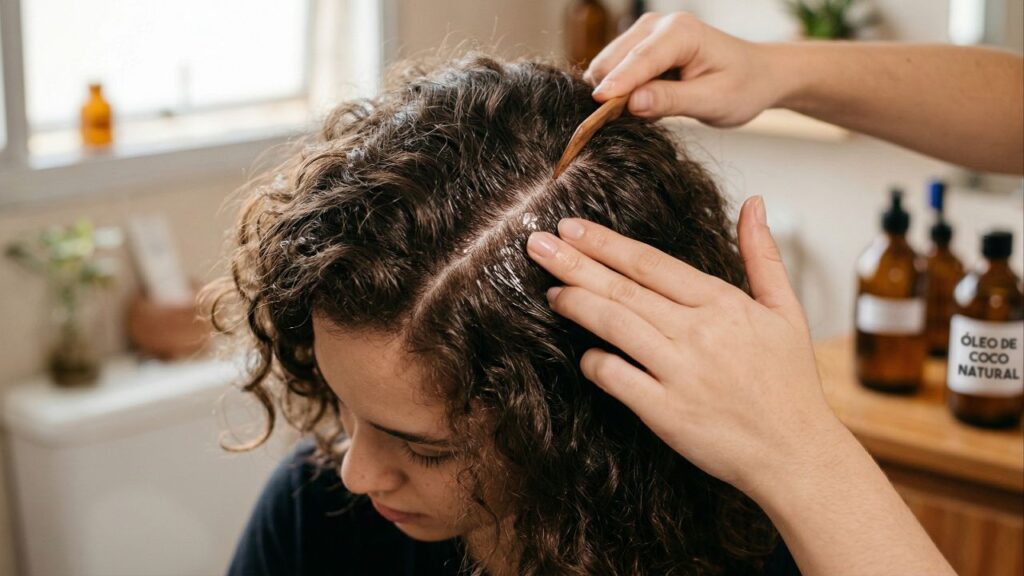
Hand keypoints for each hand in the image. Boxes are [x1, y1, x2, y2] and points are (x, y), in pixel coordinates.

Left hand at [525, 196, 842, 495]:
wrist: (795, 452)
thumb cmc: (788, 383)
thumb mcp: (786, 310)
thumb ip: (762, 255)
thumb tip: (753, 203)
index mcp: (722, 304)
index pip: (651, 263)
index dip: (606, 243)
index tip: (572, 227)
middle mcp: (698, 332)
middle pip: (623, 288)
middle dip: (574, 263)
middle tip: (537, 244)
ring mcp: (679, 372)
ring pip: (614, 325)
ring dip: (576, 304)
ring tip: (550, 290)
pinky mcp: (665, 412)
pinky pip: (616, 378)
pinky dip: (594, 363)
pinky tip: (583, 354)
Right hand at [584, 13, 783, 126]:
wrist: (756, 74)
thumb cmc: (742, 86)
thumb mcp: (712, 101)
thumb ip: (671, 100)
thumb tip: (632, 103)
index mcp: (681, 32)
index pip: (640, 59)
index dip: (617, 83)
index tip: (597, 105)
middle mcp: (658, 25)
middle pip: (613, 60)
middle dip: (608, 92)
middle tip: (615, 127)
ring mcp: (646, 33)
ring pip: (607, 65)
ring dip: (611, 93)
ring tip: (635, 117)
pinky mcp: (639, 47)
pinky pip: (613, 70)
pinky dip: (617, 91)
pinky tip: (637, 106)